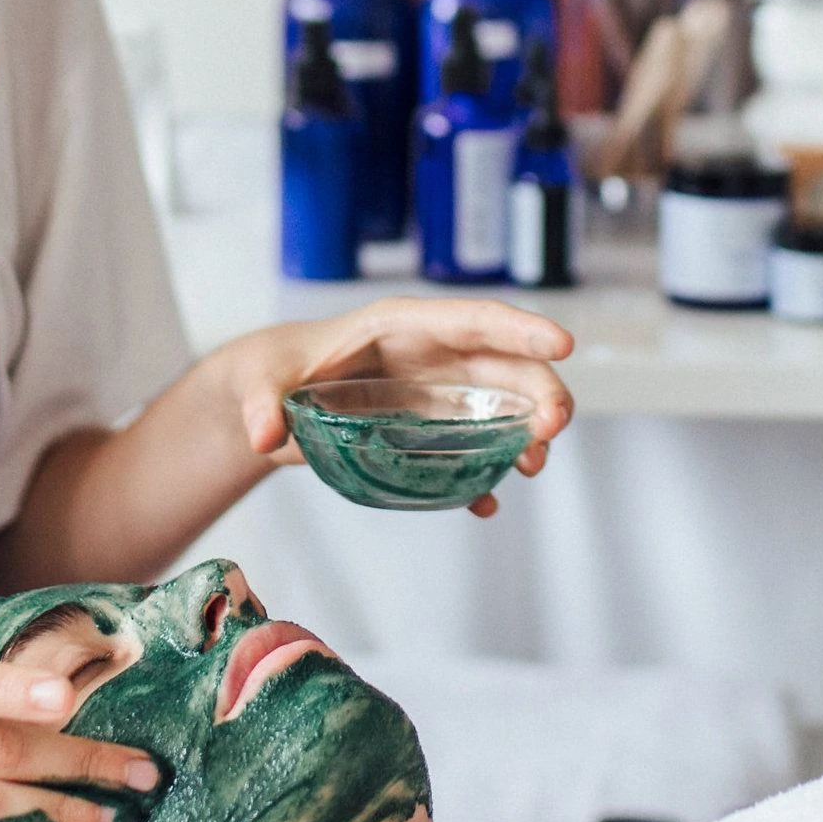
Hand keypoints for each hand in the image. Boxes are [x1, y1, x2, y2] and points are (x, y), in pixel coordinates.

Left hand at [220, 296, 574, 517]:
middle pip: (502, 364)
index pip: (468, 319)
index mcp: (398, 326)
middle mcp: (429, 355)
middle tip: (552, 428)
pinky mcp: (429, 430)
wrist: (268, 399)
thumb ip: (264, 403)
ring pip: (501, 404)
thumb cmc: (272, 373)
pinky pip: (471, 449)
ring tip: (533, 467)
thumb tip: (265, 436)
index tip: (561, 343)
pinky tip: (488, 503)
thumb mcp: (261, 382)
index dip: (518, 327)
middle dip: (538, 389)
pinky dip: (486, 474)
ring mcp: (435, 393)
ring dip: (527, 432)